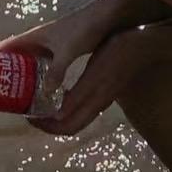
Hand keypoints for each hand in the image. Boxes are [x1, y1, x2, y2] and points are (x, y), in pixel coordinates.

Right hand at [0, 1, 118, 93]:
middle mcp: (36, 41)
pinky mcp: (58, 52)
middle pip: (12, 57)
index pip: (4, 47)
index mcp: (33, 37)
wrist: (105, 18)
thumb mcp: (68, 51)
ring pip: (26, 63)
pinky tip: (36, 90)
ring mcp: (47, 46)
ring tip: (11, 94)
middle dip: (2, 72)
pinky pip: (39, 66)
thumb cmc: (83, 29)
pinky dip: (34, 76)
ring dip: (18, 75)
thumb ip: (56, 71)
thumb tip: (45, 93)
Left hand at [30, 29, 147, 136]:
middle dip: (48, 122)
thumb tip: (57, 117)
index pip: (67, 128)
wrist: (142, 43)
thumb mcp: (94, 74)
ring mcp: (102, 98)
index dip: (46, 127)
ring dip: (56, 114)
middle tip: (30, 109)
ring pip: (75, 116)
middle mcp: (98, 105)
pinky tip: (59, 90)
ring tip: (40, 101)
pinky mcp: (104, 88)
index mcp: (95, 103)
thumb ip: (77, 96)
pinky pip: (82, 104)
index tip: (29, 116)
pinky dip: (66, 103)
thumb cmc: (116, 55)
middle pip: (69, 125)